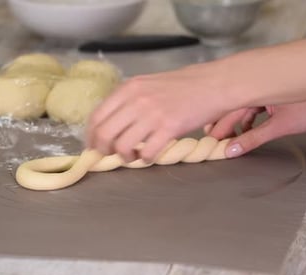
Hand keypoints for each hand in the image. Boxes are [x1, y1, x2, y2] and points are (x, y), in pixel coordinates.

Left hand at [86, 63, 232, 162]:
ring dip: (124, 156)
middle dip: (103, 149)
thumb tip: (111, 123)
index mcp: (128, 88)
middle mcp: (136, 100)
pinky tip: (149, 156)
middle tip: (110, 155)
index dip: (91, 135)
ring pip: (122, 146)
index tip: (93, 145)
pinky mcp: (169, 128)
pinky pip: (146, 152)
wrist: (214, 83)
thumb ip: (129, 100)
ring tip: (132, 156)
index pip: (97, 116)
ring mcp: (152, 114)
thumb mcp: (148, 84)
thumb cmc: (183, 85)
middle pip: (104, 133)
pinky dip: (144, 159)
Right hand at [205, 94, 305, 157]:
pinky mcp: (274, 98)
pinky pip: (254, 110)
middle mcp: (259, 89)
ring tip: (230, 140)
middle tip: (214, 141)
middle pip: (232, 109)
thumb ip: (254, 139)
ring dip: (235, 125)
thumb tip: (234, 149)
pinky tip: (246, 131)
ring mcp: (266, 93)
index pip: (229, 111)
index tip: (210, 142)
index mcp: (256, 90)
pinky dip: (248, 122)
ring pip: (242, 110)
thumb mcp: (281, 126)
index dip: (218, 128)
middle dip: (222, 126)